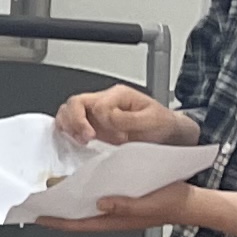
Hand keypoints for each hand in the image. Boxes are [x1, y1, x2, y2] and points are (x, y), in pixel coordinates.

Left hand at [46, 184, 236, 236]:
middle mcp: (113, 216)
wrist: (194, 202)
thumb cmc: (175, 202)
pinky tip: (80, 181)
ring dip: (69, 200)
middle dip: (56, 210)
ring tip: (51, 190)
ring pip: (86, 207)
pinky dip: (85, 192)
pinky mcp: (125, 200)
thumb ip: (125, 206)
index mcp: (116, 220)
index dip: (55, 221)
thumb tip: (100, 204)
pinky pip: (99, 198)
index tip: (35, 216)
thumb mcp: (149, 203)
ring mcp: (119, 209)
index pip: (77, 224)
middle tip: (36, 200)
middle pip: (77, 216)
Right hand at [55, 84, 193, 148]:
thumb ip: (128, 118)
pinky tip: (77, 141)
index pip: (98, 104)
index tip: (118, 136)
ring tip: (80, 140)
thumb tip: (106, 118)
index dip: (104, 121)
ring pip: (68, 111)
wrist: (168, 135)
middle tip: (87, 137)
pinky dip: (68, 132)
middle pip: (75, 102)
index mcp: (118, 95)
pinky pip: (70, 124)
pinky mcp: (93, 126)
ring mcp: (96, 114)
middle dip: (76, 121)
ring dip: (69, 126)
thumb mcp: (151, 120)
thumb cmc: (162, 125)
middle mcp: (104, 101)